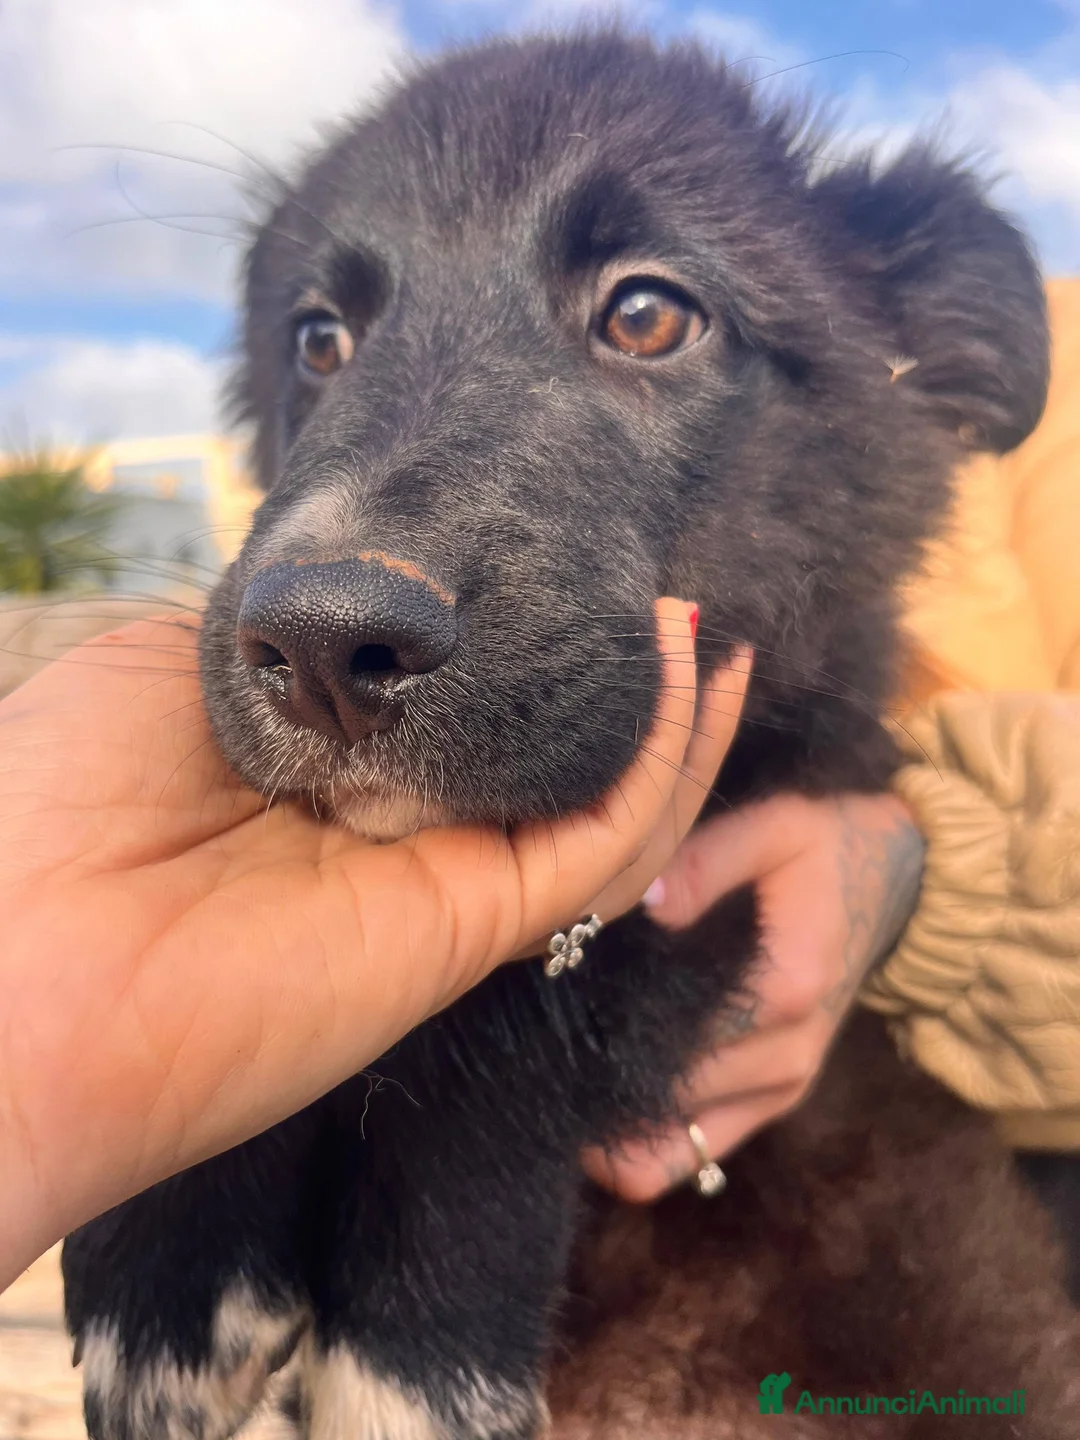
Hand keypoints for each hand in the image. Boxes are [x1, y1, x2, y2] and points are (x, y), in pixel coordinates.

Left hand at [0, 600, 748, 1283]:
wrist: (19, 969)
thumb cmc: (58, 802)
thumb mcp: (172, 661)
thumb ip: (288, 628)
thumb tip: (379, 590)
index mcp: (323, 767)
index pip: (456, 707)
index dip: (522, 642)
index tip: (566, 564)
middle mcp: (394, 825)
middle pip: (541, 757)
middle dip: (612, 679)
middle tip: (665, 592)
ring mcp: (441, 879)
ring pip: (598, 805)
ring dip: (667, 717)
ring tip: (700, 625)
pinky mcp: (474, 925)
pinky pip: (599, 842)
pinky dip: (662, 764)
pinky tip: (686, 672)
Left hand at [581, 790, 924, 1200]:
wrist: (897, 887)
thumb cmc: (825, 850)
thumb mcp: (776, 828)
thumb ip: (709, 860)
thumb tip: (644, 901)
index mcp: (786, 992)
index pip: (675, 1042)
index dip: (603, 1028)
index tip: (554, 998)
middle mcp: (786, 1059)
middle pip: (660, 1104)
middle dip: (591, 1076)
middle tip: (539, 1035)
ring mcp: (779, 1091)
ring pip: (666, 1156)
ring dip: (608, 1121)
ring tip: (560, 1065)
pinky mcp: (769, 1105)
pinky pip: (688, 1160)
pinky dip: (638, 1142)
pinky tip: (597, 1093)